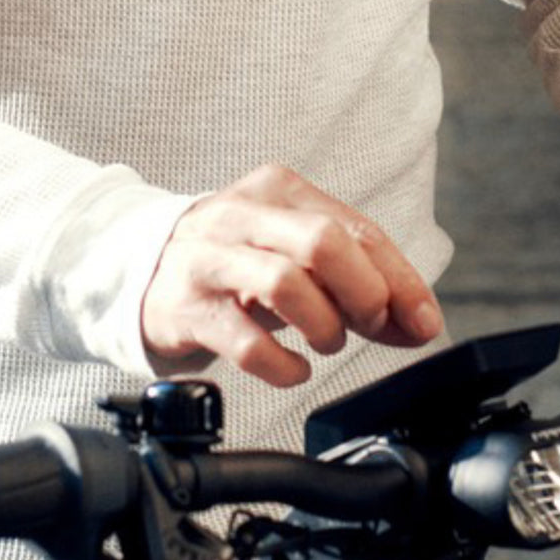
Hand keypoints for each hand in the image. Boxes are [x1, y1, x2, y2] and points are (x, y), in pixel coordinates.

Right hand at [142, 164, 443, 386]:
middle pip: (323, 244)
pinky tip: (293, 369)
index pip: (356, 229)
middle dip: (363, 293)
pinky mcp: (186, 308)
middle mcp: (242, 216)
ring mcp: (209, 260)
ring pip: (284, 284)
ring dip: (323, 326)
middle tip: (367, 324)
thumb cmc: (232, 262)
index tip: (423, 321)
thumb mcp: (294, 255)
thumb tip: (419, 322)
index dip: (400, 280)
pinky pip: (245, 341)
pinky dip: (283, 364)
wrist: (136, 270)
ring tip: (327, 342)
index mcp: (279, 191)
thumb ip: (356, 283)